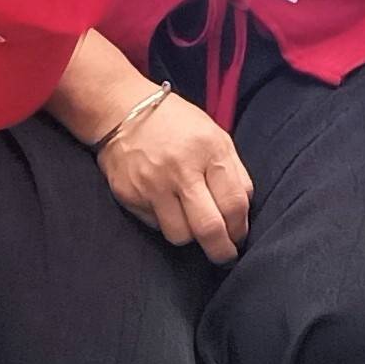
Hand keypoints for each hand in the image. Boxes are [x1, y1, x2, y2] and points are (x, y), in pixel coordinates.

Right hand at [96, 91, 253, 263]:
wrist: (121, 108)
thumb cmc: (176, 123)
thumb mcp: (215, 135)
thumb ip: (234, 171)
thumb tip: (243, 211)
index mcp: (209, 150)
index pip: (233, 204)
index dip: (240, 229)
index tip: (238, 237)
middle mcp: (181, 169)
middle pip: (208, 228)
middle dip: (221, 251)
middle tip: (224, 255)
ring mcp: (152, 184)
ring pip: (180, 235)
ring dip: (190, 236)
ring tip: (191, 223)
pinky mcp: (129, 195)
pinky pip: (155, 225)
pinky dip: (165, 222)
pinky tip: (165, 206)